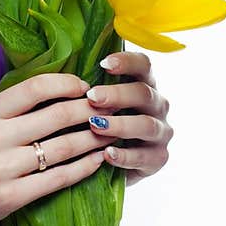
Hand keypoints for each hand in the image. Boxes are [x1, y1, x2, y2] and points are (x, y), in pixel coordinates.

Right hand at [0, 73, 110, 225]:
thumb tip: (60, 90)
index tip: (85, 87)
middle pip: (56, 116)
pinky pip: (58, 178)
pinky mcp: (10, 196)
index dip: (67, 84)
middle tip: (109, 109)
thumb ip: (13, 108)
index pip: (35, 88)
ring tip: (111, 133)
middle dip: (90, 110)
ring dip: (93, 139)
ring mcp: (1, 169)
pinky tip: (98, 160)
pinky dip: (84, 167)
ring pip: (62, 148)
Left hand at [85, 50, 172, 187]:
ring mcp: (161, 132)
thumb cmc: (99, 124)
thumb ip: (89, 88)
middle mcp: (157, 105)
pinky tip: (106, 154)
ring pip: (147, 125)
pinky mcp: (159, 158)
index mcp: (144, 84)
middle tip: (91, 97)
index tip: (103, 64)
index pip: (143, 65)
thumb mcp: (96, 103)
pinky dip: (125, 156)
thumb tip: (64, 73)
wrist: (111, 164)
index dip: (127, 61)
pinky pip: (144, 157)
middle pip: (144, 93)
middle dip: (117, 94)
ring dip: (121, 124)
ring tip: (95, 125)